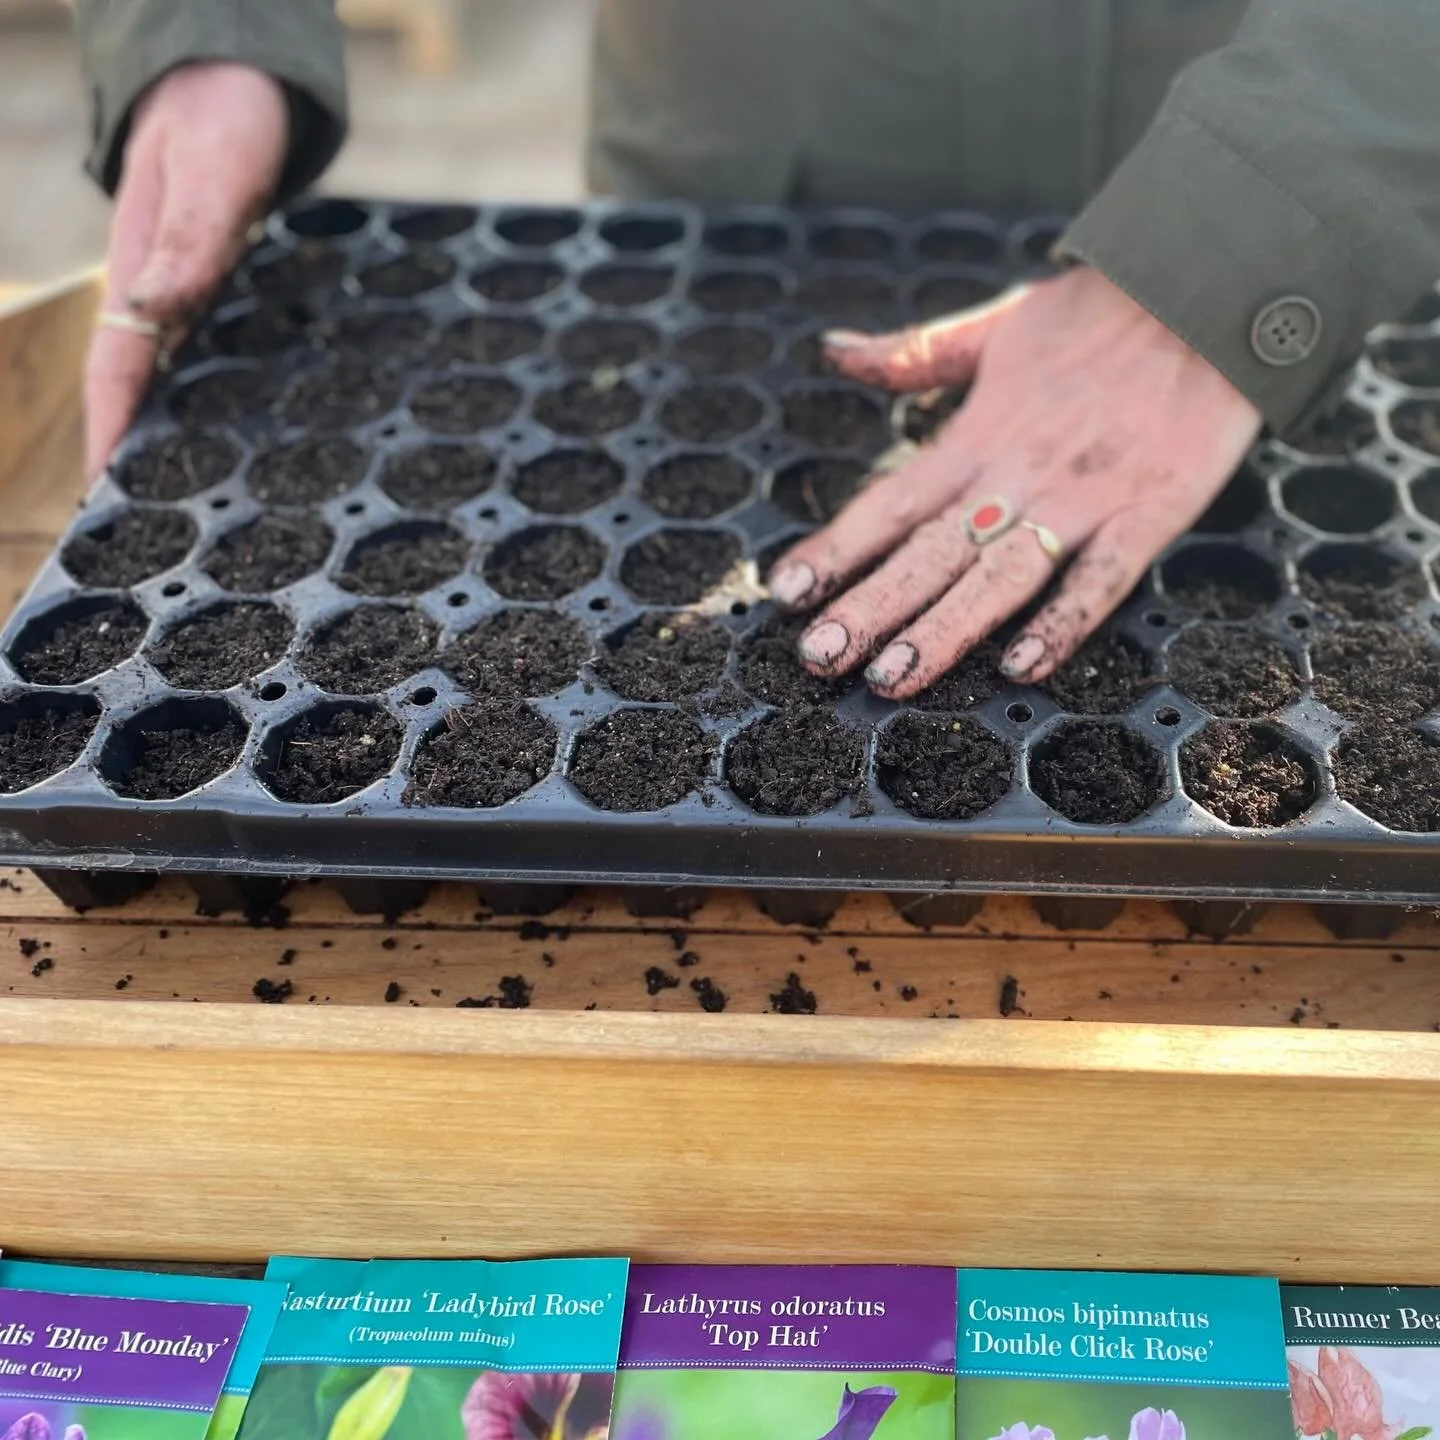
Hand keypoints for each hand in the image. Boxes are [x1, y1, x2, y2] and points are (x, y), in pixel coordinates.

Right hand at [85, 62, 288, 477]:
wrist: (234, 80)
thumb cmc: (222, 116)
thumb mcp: (212, 169)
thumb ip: (189, 238)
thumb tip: (158, 307)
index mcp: (142, 272)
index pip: (119, 367)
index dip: (113, 430)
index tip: (108, 492)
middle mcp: (158, 293)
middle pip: (139, 388)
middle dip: (141, 455)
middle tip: (152, 527)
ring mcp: (186, 294)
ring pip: (173, 380)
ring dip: (179, 437)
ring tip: (195, 504)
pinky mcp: (216, 292)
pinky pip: (209, 357)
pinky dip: (217, 401)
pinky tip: (243, 437)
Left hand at [768, 265, 1263, 698]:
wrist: (1213, 286)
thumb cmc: (1103, 310)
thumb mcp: (997, 324)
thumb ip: (914, 352)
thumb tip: (833, 348)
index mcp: (979, 432)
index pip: (891, 502)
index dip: (836, 549)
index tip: (786, 593)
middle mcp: (1019, 472)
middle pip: (930, 551)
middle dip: (870, 607)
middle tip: (819, 659)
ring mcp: (1084, 496)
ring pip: (1000, 575)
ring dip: (944, 629)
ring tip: (892, 679)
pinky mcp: (1151, 510)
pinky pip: (1102, 578)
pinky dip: (1063, 621)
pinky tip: (1021, 667)